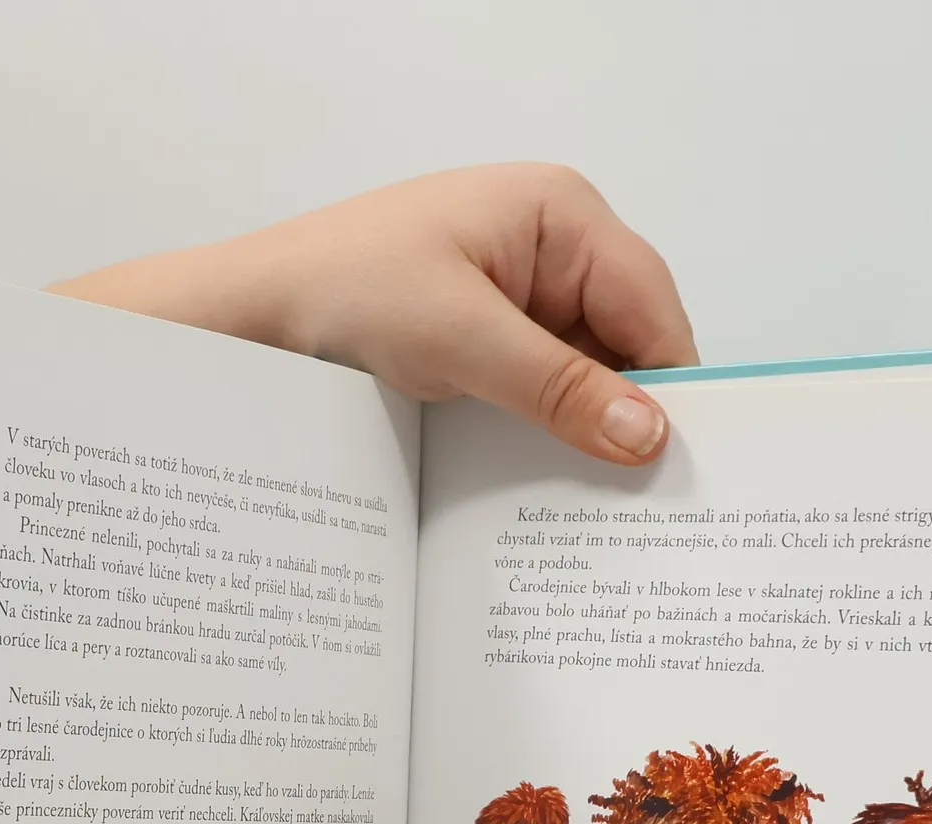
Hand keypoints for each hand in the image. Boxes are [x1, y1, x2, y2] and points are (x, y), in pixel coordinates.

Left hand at [55, 164, 698, 465]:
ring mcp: (521, 294)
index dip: (675, 385)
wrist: (247, 317)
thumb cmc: (342, 291)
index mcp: (560, 213)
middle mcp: (552, 246)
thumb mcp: (461, 341)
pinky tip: (548, 481)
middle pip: (629, 343)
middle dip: (632, 413)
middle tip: (645, 501)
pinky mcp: (489, 338)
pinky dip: (549, 432)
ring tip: (598, 503)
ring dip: (587, 431)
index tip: (685, 464)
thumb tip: (650, 435)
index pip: (652, 306)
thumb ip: (561, 387)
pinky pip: (545, 389)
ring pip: (588, 375)